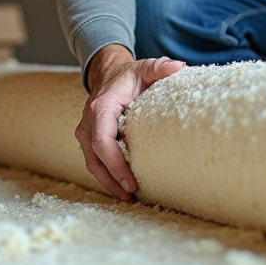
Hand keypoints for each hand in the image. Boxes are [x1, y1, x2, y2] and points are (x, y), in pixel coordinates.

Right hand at [76, 44, 184, 200]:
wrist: (107, 73)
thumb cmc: (128, 75)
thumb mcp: (144, 68)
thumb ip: (159, 67)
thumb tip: (179, 66)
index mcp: (101, 108)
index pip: (102, 141)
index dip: (115, 164)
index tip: (131, 182)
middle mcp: (88, 122)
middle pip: (95, 158)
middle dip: (112, 179)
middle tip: (132, 195)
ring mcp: (86, 131)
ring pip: (92, 163)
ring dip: (108, 182)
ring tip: (128, 197)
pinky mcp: (89, 139)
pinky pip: (95, 161)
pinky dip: (106, 176)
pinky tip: (121, 188)